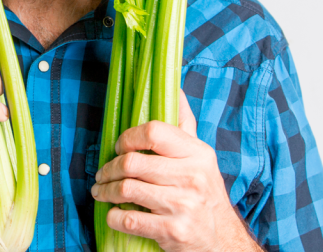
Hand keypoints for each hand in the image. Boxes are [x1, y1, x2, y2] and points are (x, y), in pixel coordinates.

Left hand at [91, 94, 259, 251]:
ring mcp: (183, 205)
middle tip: (102, 175)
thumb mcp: (200, 156)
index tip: (119, 147)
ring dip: (106, 191)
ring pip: (127, 189)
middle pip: (132, 163)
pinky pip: (129, 219)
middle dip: (108, 169)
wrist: (222, 239)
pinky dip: (113, 217)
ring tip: (101, 192)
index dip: (128, 137)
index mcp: (197, 153)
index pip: (154, 131)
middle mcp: (192, 176)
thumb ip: (184, 123)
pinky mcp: (173, 231)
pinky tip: (113, 214)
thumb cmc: (204, 192)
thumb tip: (174, 86)